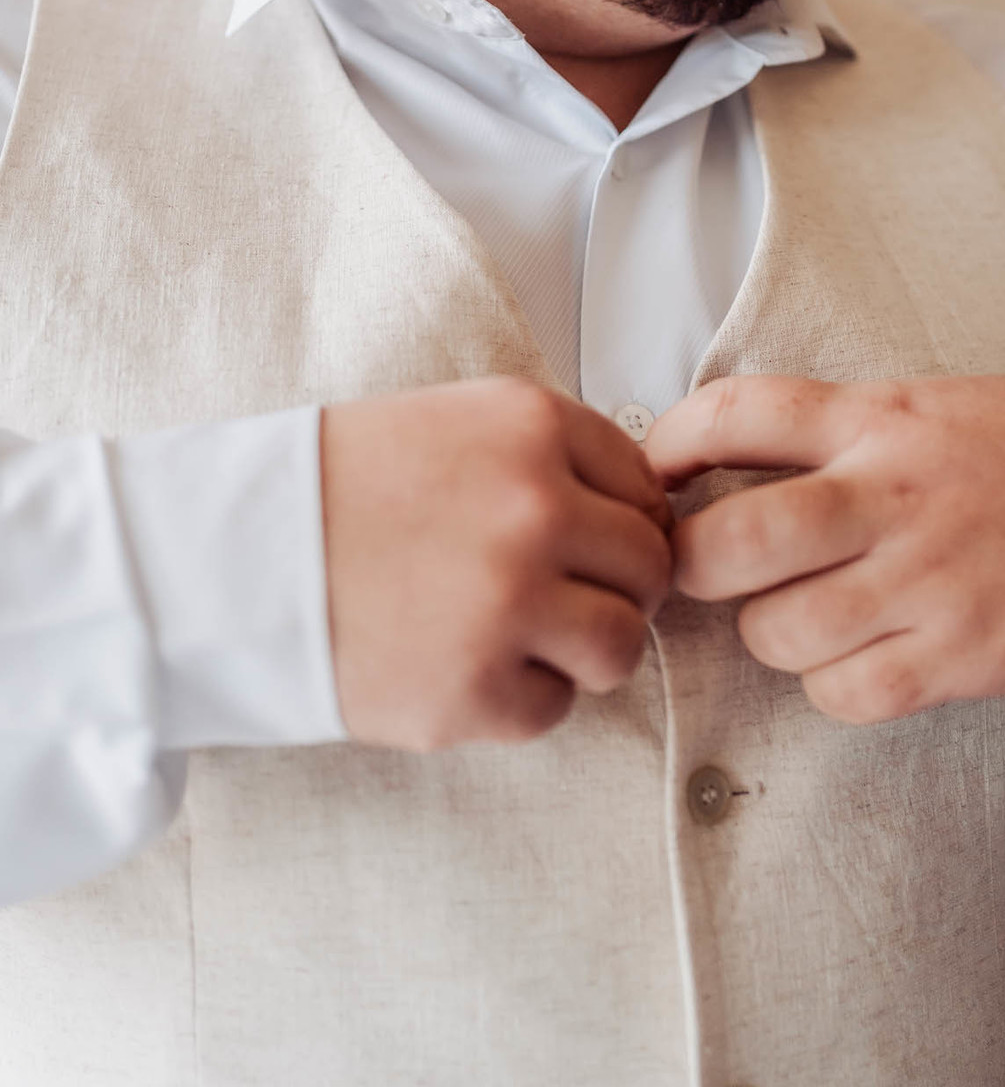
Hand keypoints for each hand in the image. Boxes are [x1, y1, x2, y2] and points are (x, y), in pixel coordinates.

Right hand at [321, 378, 671, 748]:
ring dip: (583, 648)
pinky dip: (519, 697)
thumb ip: (553, 456)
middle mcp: (532, 508)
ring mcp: (506, 602)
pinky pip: (554, 708)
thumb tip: (647, 511)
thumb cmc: (342, 486)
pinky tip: (464, 663)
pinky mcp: (473, 690)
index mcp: (530, 426)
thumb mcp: (454, 420)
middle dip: (615, 587)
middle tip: (562, 596)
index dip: (623, 520)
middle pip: (649, 566)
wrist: (231, 555)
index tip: (590, 540)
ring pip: (621, 643)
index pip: (645, 485)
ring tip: (523, 636)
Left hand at [644, 375, 1004, 723]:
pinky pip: (845, 692)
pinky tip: (857, 656)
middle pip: (732, 542)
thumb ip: (839, 429)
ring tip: (799, 613)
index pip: (738, 412)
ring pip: (777, 631)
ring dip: (766, 631)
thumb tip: (728, 459)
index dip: (668, 442)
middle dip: (689, 564)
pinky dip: (830, 684)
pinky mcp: (963, 656)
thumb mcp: (932, 404)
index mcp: (881, 417)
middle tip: (699, 569)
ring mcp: (928, 581)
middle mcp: (894, 495)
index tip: (651, 472)